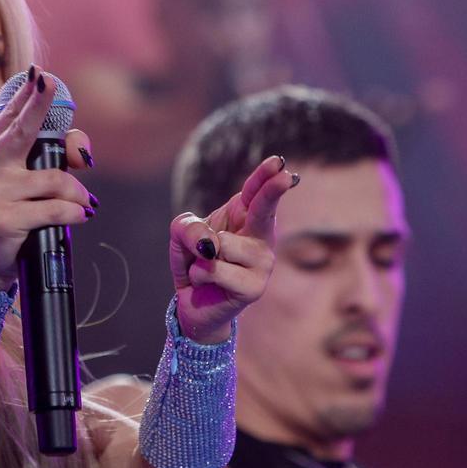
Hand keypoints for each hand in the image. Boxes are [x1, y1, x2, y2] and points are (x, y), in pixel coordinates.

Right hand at [0, 68, 94, 291]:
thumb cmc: (13, 211)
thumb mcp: (30, 181)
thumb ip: (56, 159)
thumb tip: (83, 152)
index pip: (12, 116)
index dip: (29, 94)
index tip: (42, 75)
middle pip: (21, 130)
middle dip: (38, 104)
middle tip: (50, 84)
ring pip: (55, 179)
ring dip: (78, 194)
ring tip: (82, 204)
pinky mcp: (4, 218)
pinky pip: (55, 208)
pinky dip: (74, 213)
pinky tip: (78, 217)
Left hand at [168, 155, 297, 342]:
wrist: (193, 303)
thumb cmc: (194, 262)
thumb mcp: (182, 237)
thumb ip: (188, 228)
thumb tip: (210, 244)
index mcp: (244, 217)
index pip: (255, 192)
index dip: (266, 177)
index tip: (279, 163)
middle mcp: (260, 237)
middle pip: (263, 209)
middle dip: (271, 191)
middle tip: (284, 176)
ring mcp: (262, 263)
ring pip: (221, 244)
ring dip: (201, 256)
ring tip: (207, 267)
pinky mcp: (254, 288)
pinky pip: (214, 269)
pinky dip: (199, 274)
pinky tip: (207, 283)